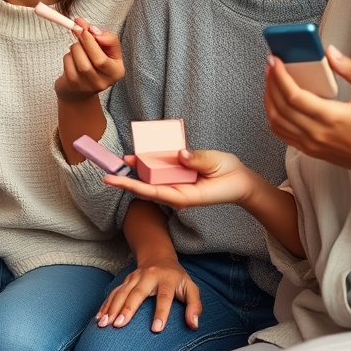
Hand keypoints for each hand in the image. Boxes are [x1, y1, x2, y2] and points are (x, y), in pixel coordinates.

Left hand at [54, 18, 123, 101]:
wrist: (81, 88)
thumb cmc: (97, 63)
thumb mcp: (107, 50)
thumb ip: (103, 36)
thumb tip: (90, 28)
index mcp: (116, 72)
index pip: (103, 59)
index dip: (93, 42)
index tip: (87, 30)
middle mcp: (103, 81)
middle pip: (92, 59)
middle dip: (84, 41)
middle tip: (79, 30)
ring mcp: (86, 85)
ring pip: (78, 58)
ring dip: (75, 47)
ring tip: (78, 48)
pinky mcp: (72, 83)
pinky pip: (68, 62)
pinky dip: (68, 55)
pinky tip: (73, 58)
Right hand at [95, 256, 201, 331]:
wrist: (158, 257)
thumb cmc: (176, 278)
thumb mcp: (191, 288)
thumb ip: (194, 306)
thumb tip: (193, 324)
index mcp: (167, 279)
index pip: (164, 296)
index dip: (161, 312)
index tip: (156, 329)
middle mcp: (148, 276)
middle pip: (137, 293)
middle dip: (127, 309)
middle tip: (119, 325)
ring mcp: (134, 278)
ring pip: (122, 292)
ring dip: (112, 308)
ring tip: (104, 323)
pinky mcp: (125, 281)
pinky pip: (114, 292)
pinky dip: (105, 305)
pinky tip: (99, 316)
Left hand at [103, 151, 254, 207]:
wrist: (241, 183)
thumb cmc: (229, 175)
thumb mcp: (215, 163)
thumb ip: (198, 159)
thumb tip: (179, 154)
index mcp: (184, 196)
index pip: (152, 191)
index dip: (131, 185)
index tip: (113, 180)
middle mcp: (177, 194)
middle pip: (147, 187)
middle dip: (128, 179)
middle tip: (109, 169)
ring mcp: (178, 187)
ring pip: (153, 180)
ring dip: (138, 170)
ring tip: (124, 158)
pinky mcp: (181, 179)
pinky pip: (163, 173)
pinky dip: (151, 165)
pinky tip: (143, 157)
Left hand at [264, 47, 350, 185]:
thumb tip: (330, 52)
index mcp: (332, 117)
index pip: (294, 96)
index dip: (280, 77)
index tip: (274, 60)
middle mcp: (316, 132)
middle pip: (280, 106)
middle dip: (271, 83)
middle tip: (270, 65)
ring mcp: (309, 143)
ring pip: (276, 120)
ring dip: (268, 99)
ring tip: (270, 80)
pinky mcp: (307, 150)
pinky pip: (281, 132)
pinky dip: (272, 115)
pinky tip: (274, 101)